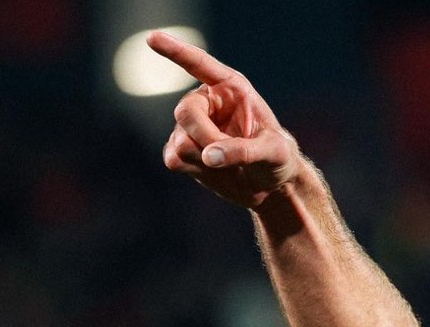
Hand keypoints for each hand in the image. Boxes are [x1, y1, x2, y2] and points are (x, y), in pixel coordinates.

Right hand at [149, 31, 302, 207]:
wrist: (269, 185)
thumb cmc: (278, 159)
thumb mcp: (274, 152)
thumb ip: (245, 151)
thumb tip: (209, 156)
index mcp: (231, 89)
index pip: (199, 64)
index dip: (176, 51)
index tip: (152, 37)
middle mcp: (206, 102)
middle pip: (185, 112)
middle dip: (206, 137)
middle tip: (228, 155)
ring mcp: (190, 126)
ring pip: (180, 141)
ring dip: (205, 159)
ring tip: (230, 163)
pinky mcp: (180, 150)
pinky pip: (173, 159)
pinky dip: (195, 170)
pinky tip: (213, 171)